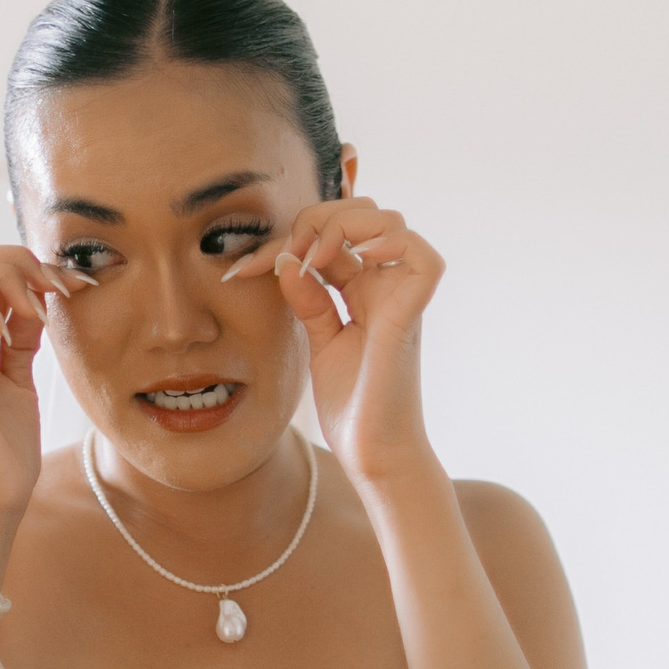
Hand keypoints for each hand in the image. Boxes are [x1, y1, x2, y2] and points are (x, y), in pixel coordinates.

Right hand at [0, 246, 81, 529]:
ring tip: (34, 307)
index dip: (30, 268)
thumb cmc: (4, 454)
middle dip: (18, 260)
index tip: (70, 288)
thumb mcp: (20, 382)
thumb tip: (38, 301)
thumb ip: (21, 341)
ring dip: (6, 275)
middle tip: (54, 288)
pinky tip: (8, 330)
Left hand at [263, 199, 445, 488]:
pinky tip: (351, 258)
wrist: (372, 454)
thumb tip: (287, 261)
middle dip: (313, 220)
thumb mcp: (319, 342)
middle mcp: (385, 287)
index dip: (290, 237)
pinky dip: (389, 242)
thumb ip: (308, 300)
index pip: (332, 237)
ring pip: (390, 222)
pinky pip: (423, 258)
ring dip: (342, 225)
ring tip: (310, 258)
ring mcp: (400, 298)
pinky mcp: (410, 315)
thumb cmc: (352, 407)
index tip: (245, 267)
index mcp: (363, 292)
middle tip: (279, 255)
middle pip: (361, 215)